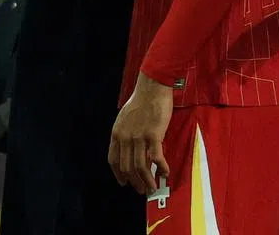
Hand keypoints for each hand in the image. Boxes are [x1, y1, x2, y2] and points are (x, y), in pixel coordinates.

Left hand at [108, 73, 172, 194]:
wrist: (152, 87)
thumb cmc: (141, 101)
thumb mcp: (125, 119)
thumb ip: (126, 135)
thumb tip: (131, 150)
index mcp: (116, 133)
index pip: (113, 160)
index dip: (118, 174)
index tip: (124, 183)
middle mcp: (125, 137)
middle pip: (126, 167)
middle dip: (134, 182)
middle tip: (142, 190)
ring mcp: (138, 137)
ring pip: (140, 167)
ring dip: (147, 181)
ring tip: (153, 188)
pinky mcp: (153, 135)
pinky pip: (156, 158)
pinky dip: (161, 168)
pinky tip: (165, 173)